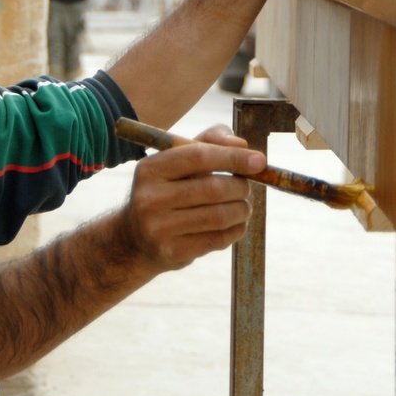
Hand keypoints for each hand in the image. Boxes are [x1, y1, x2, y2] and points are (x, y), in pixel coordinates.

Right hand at [121, 124, 266, 272]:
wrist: (135, 239)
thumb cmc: (167, 191)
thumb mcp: (178, 162)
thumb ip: (209, 143)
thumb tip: (241, 144)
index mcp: (151, 169)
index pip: (198, 156)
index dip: (233, 157)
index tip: (259, 162)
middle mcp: (149, 198)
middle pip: (212, 188)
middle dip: (240, 187)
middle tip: (246, 188)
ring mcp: (158, 228)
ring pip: (219, 216)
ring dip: (242, 210)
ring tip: (243, 206)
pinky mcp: (171, 252)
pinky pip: (217, 239)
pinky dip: (236, 230)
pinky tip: (236, 224)